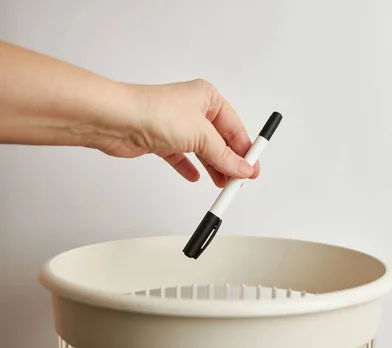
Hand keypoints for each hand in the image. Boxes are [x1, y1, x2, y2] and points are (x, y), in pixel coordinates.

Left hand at [97, 79, 258, 187]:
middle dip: (230, 161)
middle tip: (239, 180)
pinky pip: (181, 156)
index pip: (235, 127)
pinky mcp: (161, 139)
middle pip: (219, 140)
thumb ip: (224, 156)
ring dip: (213, 167)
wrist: (116, 119)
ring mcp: (176, 125)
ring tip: (223, 183)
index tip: (253, 167)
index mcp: (207, 98)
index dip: (245, 149)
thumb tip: (243, 168)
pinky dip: (189, 167)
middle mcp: (192, 109)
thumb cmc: (155, 112)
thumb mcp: (202, 135)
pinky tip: (196, 177)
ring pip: (202, 150)